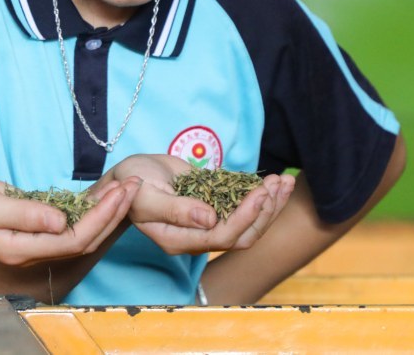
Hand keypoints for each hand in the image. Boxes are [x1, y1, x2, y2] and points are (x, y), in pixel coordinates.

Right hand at [0, 169, 138, 266]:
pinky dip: (88, 206)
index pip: (73, 239)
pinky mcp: (30, 223)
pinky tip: (102, 193)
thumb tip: (61, 222)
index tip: (119, 193)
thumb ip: (24, 214)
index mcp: (20, 249)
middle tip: (133, 185)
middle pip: (82, 238)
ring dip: (104, 209)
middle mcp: (30, 249)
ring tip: (126, 186)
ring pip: (78, 230)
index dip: (100, 218)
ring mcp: (31, 237)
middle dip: (111, 213)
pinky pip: (67, 220)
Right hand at [103, 154, 294, 254]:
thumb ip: (176, 210)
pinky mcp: (214, 205)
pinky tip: (273, 180)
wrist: (129, 174)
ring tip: (283, 180)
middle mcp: (197, 236)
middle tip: (277, 184)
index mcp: (179, 239)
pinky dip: (261, 195)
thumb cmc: (130, 184)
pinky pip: (242, 207)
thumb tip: (209, 218)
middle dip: (264, 211)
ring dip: (269, 204)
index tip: (259, 193)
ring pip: (249, 224)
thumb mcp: (146, 194)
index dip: (244, 217)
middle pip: (243, 236)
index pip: (222, 236)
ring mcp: (207, 222)